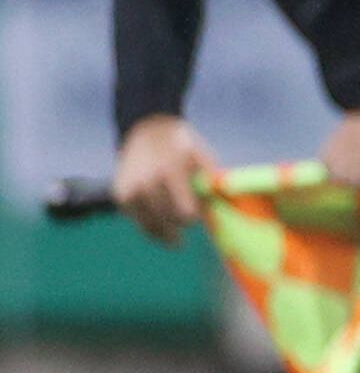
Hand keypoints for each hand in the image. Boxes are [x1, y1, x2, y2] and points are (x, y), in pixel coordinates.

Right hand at [112, 112, 214, 244]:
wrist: (146, 131)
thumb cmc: (182, 146)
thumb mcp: (202, 156)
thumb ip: (213, 181)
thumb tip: (224, 204)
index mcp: (170, 172)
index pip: (185, 213)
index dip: (195, 217)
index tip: (199, 215)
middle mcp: (147, 182)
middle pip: (169, 221)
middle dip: (181, 224)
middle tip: (187, 222)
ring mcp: (131, 190)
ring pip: (152, 226)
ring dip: (166, 234)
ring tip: (176, 242)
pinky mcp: (121, 196)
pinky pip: (139, 222)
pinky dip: (151, 229)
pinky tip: (162, 233)